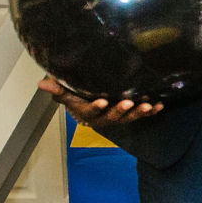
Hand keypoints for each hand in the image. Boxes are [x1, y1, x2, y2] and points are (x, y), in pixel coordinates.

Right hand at [38, 75, 161, 125]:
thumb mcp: (66, 92)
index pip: (90, 111)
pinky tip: (160, 106)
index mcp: (86, 113)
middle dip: (120, 111)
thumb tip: (41, 84)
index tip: (102, 101)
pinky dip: (150, 111)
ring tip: (148, 105)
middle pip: (111, 117)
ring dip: (138, 112)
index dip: (95, 107)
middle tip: (129, 103)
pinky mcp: (128, 114)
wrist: (88, 105)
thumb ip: (57, 89)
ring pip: (128, 118)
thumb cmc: (76, 96)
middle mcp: (102, 118)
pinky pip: (140, 114)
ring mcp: (117, 117)